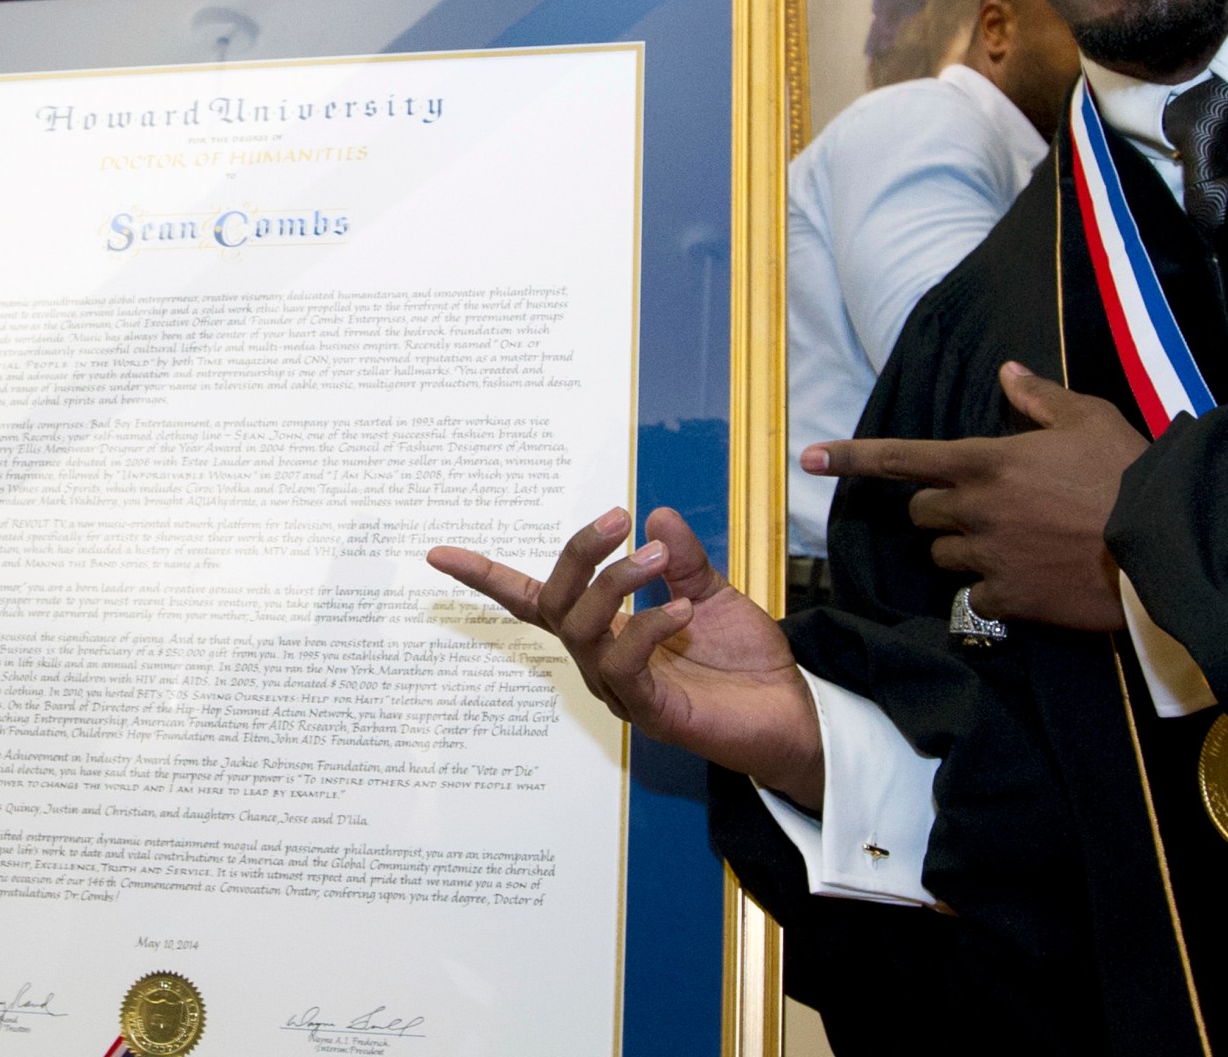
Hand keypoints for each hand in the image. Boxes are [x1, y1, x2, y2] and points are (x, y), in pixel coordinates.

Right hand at [428, 506, 825, 807]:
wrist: (790, 713)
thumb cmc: (744, 660)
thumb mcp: (712, 594)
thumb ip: (680, 560)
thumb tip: (654, 514)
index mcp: (607, 631)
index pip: (537, 601)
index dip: (487, 578)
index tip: (437, 554)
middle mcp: (602, 661)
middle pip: (556, 604)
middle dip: (578, 555)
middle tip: (617, 517)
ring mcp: (623, 690)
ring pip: (585, 631)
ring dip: (616, 585)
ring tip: (657, 559)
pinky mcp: (651, 713)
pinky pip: (626, 665)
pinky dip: (647, 627)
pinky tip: (681, 609)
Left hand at [804, 362, 1147, 632]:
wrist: (1162, 542)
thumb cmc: (1128, 472)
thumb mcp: (1088, 418)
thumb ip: (1039, 398)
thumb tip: (1007, 373)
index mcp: (986, 460)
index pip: (901, 457)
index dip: (851, 457)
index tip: (809, 457)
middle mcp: (975, 509)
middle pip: (921, 512)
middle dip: (940, 510)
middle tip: (985, 507)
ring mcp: (988, 558)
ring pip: (944, 557)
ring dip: (964, 550)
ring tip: (1014, 543)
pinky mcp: (1008, 600)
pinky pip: (977, 598)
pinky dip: (994, 592)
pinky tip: (1030, 580)